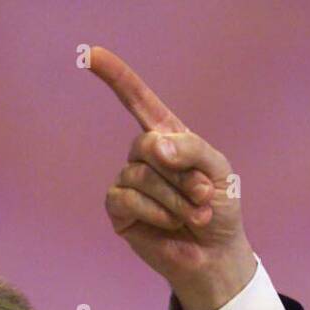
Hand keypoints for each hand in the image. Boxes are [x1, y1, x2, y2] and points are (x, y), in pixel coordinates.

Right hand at [89, 45, 256, 309]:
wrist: (216, 255)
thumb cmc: (219, 209)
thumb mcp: (217, 170)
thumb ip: (190, 148)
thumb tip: (152, 145)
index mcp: (168, 137)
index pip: (137, 100)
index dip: (115, 76)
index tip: (90, 53)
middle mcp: (144, 156)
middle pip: (147, 146)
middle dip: (181, 174)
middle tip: (204, 197)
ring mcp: (129, 182)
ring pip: (141, 176)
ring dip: (175, 199)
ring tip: (195, 216)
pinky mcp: (119, 210)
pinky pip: (127, 198)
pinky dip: (154, 211)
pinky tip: (170, 224)